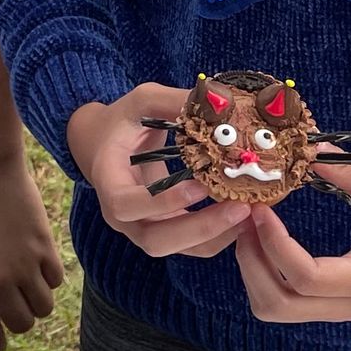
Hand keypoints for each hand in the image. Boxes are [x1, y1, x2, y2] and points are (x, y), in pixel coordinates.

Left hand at [0, 152, 64, 350]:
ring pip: (43, 306)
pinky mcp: (45, 247)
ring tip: (28, 287)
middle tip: (16, 309)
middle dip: (19, 320)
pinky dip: (49, 278)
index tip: (0, 344)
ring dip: (37, 301)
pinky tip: (39, 265)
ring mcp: (23, 265)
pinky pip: (56, 280)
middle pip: (21, 323)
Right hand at [68, 84, 249, 262]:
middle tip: (239, 208)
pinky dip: (216, 236)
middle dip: (199, 229)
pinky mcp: (162, 230)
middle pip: (155, 240)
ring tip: (248, 214)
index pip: (125, 205)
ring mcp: (141, 227)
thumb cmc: (122, 121)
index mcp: (107, 181)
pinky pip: (189, 245)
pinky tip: (242, 217)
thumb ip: (174, 102)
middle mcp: (120, 215)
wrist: (102, 143)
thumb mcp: (142, 101)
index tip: (199, 186)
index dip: (161, 201)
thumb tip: (219, 104)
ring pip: (176, 249)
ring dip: (214, 237)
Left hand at [236, 162, 350, 322]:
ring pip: (276, 308)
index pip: (307, 278)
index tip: (261, 208)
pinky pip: (285, 300)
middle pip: (279, 305)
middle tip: (244, 218)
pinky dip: (264, 274)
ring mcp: (341, 309)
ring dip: (252, 270)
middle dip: (250, 262)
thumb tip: (307, 150)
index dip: (275, 244)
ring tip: (250, 226)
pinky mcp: (334, 303)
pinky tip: (264, 238)